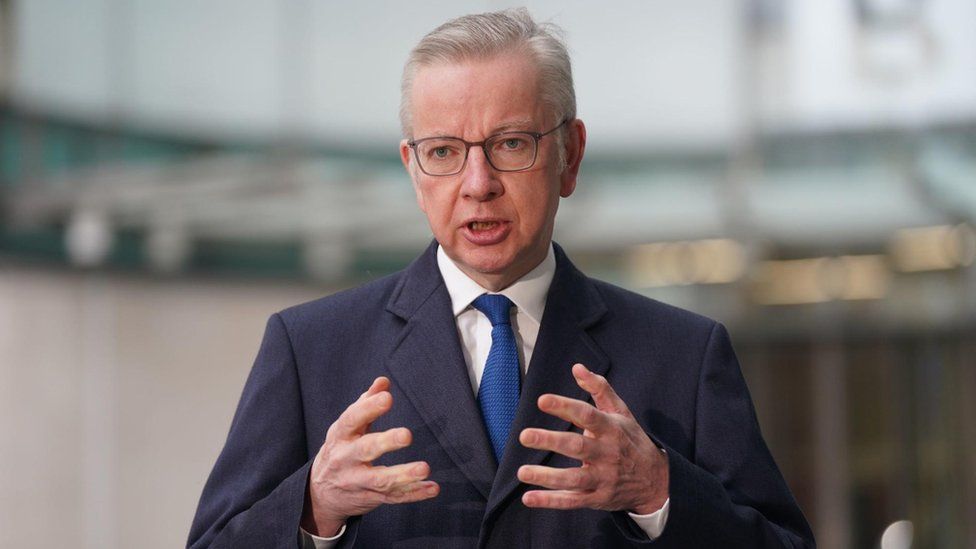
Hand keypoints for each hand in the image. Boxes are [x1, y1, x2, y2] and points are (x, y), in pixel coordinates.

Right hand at [302, 377, 439, 536]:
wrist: (320, 494)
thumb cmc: (341, 449)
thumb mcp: (346, 427)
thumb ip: (365, 404)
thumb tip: (383, 381)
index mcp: (340, 436)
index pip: (352, 420)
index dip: (368, 408)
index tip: (387, 398)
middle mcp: (346, 459)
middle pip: (365, 450)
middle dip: (385, 442)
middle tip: (407, 435)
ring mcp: (357, 481)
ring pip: (380, 480)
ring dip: (403, 475)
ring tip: (424, 468)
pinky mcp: (371, 498)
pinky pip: (394, 497)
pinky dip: (414, 494)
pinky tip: (433, 488)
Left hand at [517, 363, 667, 514]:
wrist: (656, 481)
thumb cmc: (631, 441)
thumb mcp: (621, 412)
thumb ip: (599, 389)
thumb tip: (577, 367)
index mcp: (611, 429)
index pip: (587, 415)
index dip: (565, 407)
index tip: (542, 400)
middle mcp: (607, 454)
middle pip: (577, 447)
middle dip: (551, 441)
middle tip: (524, 436)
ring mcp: (603, 479)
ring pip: (573, 478)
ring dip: (547, 477)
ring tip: (522, 472)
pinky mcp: (597, 498)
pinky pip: (572, 501)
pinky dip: (551, 501)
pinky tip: (529, 498)